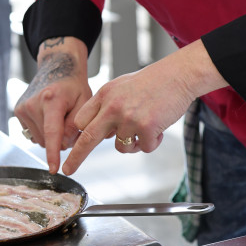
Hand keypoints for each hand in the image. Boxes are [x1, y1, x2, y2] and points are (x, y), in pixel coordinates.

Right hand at [15, 37, 91, 173]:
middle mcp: (33, 103)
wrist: (57, 66)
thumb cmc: (73, 85)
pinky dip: (43, 130)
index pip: (52, 132)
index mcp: (51, 99)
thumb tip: (65, 145)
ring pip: (39, 139)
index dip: (54, 153)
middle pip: (47, 139)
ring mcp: (23, 107)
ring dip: (51, 136)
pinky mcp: (18, 111)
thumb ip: (76, 124)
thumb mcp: (84, 101)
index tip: (54, 169)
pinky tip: (48, 116)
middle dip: (61, 139)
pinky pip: (33, 133)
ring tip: (58, 116)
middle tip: (69, 121)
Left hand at [62, 38, 227, 175]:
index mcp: (105, 95)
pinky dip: (152, 142)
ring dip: (133, 144)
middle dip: (76, 157)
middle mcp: (113, 106)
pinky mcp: (146, 127)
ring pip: (121, 147)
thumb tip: (101, 131)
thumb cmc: (152, 82)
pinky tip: (158, 127)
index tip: (69, 148)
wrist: (177, 75)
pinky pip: (144, 148)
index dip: (77, 136)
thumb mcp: (121, 87)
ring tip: (146, 128)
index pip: (81, 120)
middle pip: (88, 138)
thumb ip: (108, 106)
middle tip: (68, 169)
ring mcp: (128, 117)